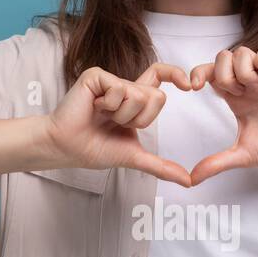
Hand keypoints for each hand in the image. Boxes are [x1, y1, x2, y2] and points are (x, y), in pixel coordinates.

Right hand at [43, 62, 193, 187]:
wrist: (68, 147)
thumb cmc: (94, 149)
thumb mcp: (134, 157)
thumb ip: (161, 166)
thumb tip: (188, 181)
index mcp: (134, 100)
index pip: (159, 79)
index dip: (176, 75)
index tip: (189, 85)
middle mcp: (125, 86)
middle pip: (156, 96)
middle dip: (140, 119)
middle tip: (116, 123)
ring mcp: (110, 80)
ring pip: (139, 95)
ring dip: (122, 115)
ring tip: (102, 116)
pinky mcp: (96, 76)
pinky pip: (120, 89)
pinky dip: (109, 105)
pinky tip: (94, 108)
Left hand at [186, 45, 257, 185]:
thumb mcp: (242, 155)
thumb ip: (216, 163)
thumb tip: (192, 179)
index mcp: (236, 99)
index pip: (210, 75)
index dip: (198, 74)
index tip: (193, 88)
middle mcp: (248, 85)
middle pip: (222, 58)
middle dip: (222, 73)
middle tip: (237, 94)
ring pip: (242, 52)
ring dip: (243, 71)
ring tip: (257, 90)